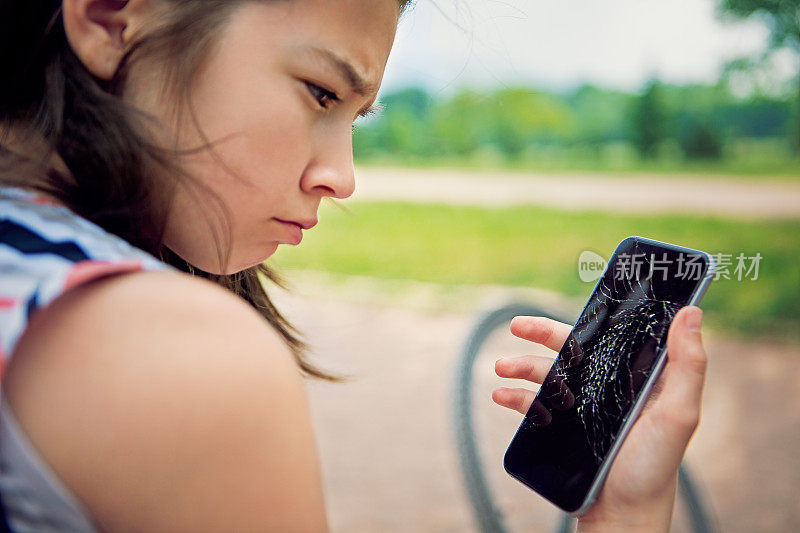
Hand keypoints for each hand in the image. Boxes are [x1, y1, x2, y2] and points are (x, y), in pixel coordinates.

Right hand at [492, 306, 706, 530]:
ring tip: (501, 367)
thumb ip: (689, 364)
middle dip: (542, 334)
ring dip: (522, 366)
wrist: (622, 514)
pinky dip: (516, 397)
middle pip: (573, 350)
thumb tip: (690, 312)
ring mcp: (586, 407)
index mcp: (639, 377)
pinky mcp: (566, 428)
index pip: (613, 335)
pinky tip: (501, 396)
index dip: (592, 317)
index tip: (572, 304)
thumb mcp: (679, 414)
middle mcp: (611, 387)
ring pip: (550, 375)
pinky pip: (537, 405)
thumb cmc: (655, 467)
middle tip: (516, 325)